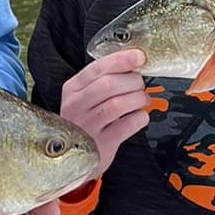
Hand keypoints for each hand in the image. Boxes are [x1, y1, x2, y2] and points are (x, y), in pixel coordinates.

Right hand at [58, 51, 150, 173]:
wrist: (75, 157)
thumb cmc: (85, 122)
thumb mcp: (84, 98)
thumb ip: (104, 79)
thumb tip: (135, 62)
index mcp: (72, 89)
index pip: (98, 68)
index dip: (122, 60)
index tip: (140, 57)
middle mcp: (76, 106)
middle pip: (110, 84)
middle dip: (133, 81)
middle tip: (139, 85)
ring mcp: (88, 126)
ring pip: (119, 104)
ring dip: (138, 99)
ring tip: (141, 101)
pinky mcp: (102, 143)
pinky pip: (128, 125)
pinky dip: (140, 117)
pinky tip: (138, 116)